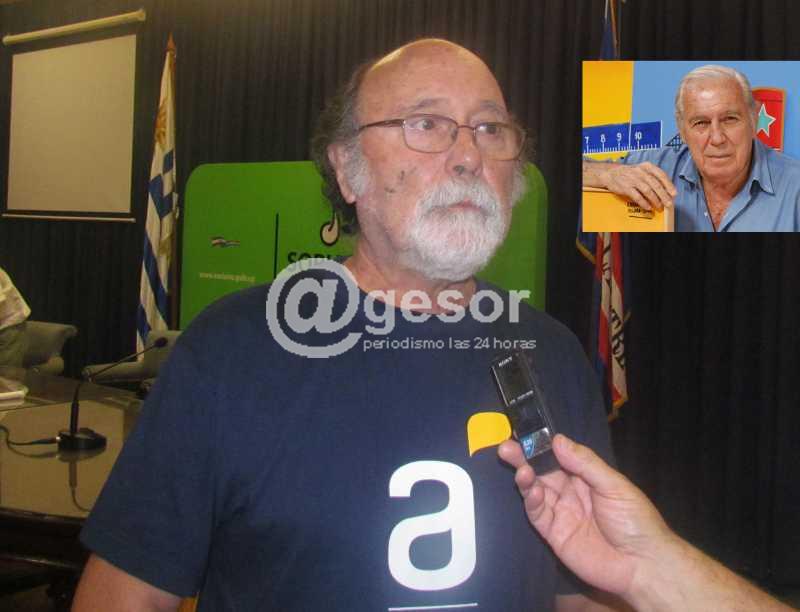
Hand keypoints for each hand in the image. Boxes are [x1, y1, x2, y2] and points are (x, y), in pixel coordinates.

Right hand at [497, 434, 675, 598]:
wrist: (642, 565)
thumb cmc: (635, 520)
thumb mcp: (614, 485)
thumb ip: (585, 463)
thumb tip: (558, 440)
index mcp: (586, 477)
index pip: (559, 456)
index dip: (542, 445)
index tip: (526, 433)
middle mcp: (570, 492)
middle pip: (542, 471)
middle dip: (524, 458)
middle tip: (506, 447)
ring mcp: (561, 513)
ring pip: (536, 490)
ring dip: (525, 477)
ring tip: (519, 468)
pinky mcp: (554, 534)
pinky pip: (537, 514)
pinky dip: (531, 501)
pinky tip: (530, 489)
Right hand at [585, 161, 676, 210]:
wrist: (611, 173)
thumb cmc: (630, 173)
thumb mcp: (642, 170)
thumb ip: (653, 177)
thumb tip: (665, 190)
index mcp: (647, 166)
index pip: (661, 175)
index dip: (669, 185)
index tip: (674, 194)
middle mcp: (641, 172)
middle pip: (655, 184)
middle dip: (664, 195)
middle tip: (669, 204)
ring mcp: (633, 180)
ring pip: (648, 191)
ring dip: (655, 200)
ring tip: (659, 207)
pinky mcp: (626, 187)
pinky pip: (637, 196)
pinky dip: (644, 202)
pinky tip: (648, 207)